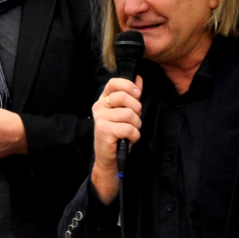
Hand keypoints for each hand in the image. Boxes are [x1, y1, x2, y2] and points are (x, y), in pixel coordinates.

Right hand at [90, 76, 142, 204]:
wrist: (110, 159)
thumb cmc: (119, 135)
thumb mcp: (126, 113)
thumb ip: (132, 96)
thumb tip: (139, 78)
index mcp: (103, 100)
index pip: (113, 83)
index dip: (128, 86)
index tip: (137, 94)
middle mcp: (99, 107)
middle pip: (123, 97)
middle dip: (136, 110)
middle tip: (134, 120)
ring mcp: (100, 119)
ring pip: (128, 114)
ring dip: (136, 125)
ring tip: (130, 132)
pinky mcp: (104, 130)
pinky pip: (128, 128)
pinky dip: (134, 135)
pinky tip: (129, 139)